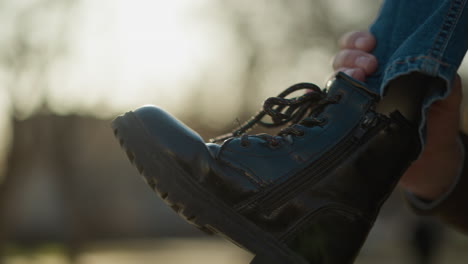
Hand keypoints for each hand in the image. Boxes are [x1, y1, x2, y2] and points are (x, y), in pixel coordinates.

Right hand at [333, 31, 462, 199]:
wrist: (429, 159)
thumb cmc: (436, 121)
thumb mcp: (445, 92)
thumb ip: (437, 73)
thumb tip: (420, 62)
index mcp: (383, 67)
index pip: (360, 46)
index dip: (358, 41)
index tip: (371, 44)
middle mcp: (363, 82)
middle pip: (342, 59)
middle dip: (352, 56)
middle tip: (370, 65)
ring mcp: (352, 102)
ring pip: (332, 79)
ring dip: (341, 73)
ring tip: (358, 77)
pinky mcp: (343, 123)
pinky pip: (325, 107)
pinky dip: (318, 99)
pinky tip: (324, 96)